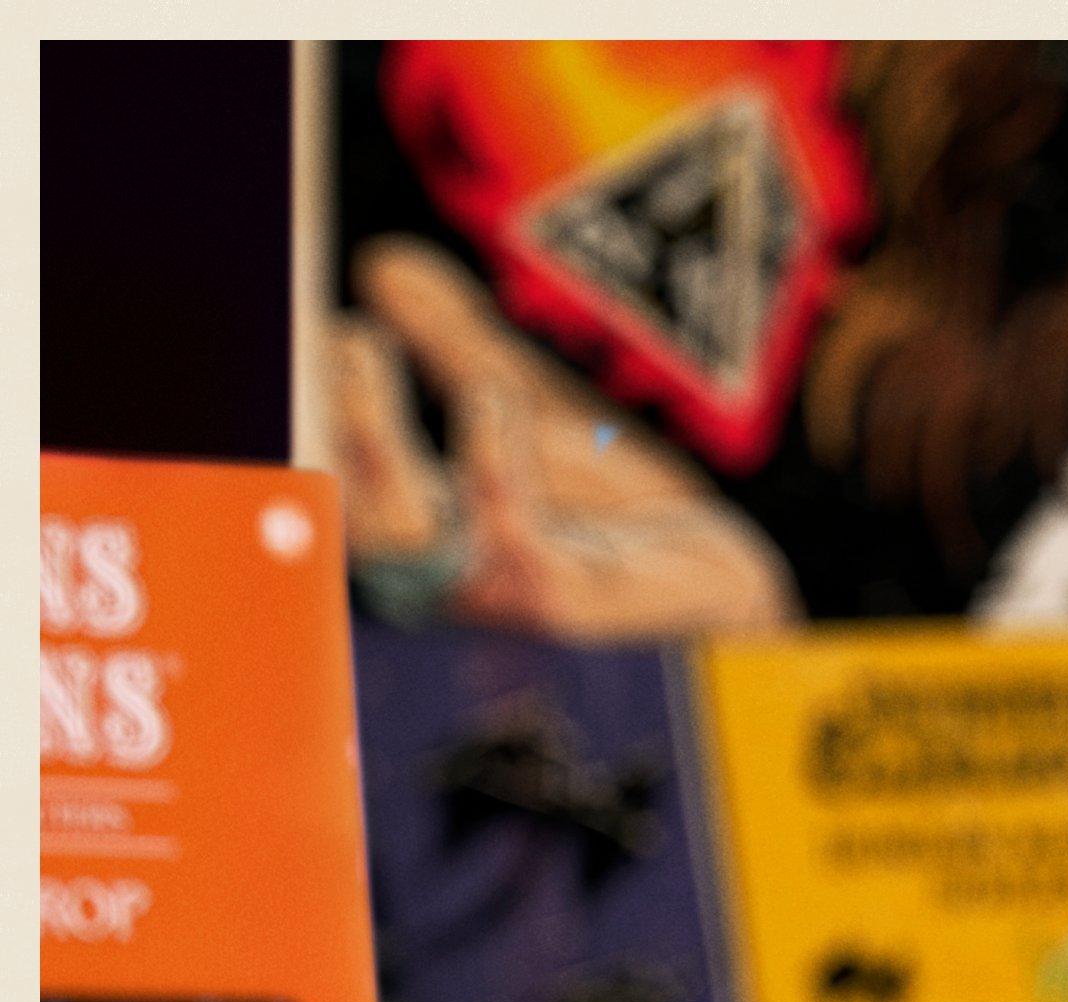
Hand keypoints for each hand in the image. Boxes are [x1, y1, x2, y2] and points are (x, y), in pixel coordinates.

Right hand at [332, 239, 796, 637]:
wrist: (738, 597)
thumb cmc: (636, 529)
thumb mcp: (539, 417)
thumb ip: (464, 350)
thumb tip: (384, 265)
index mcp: (432, 535)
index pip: (333, 487)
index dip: (296, 420)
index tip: (275, 341)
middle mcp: (454, 578)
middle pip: (349, 520)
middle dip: (315, 428)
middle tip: (316, 339)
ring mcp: (507, 602)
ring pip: (406, 540)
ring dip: (372, 440)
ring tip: (361, 347)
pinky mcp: (575, 615)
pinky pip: (513, 547)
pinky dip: (489, 468)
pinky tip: (487, 401)